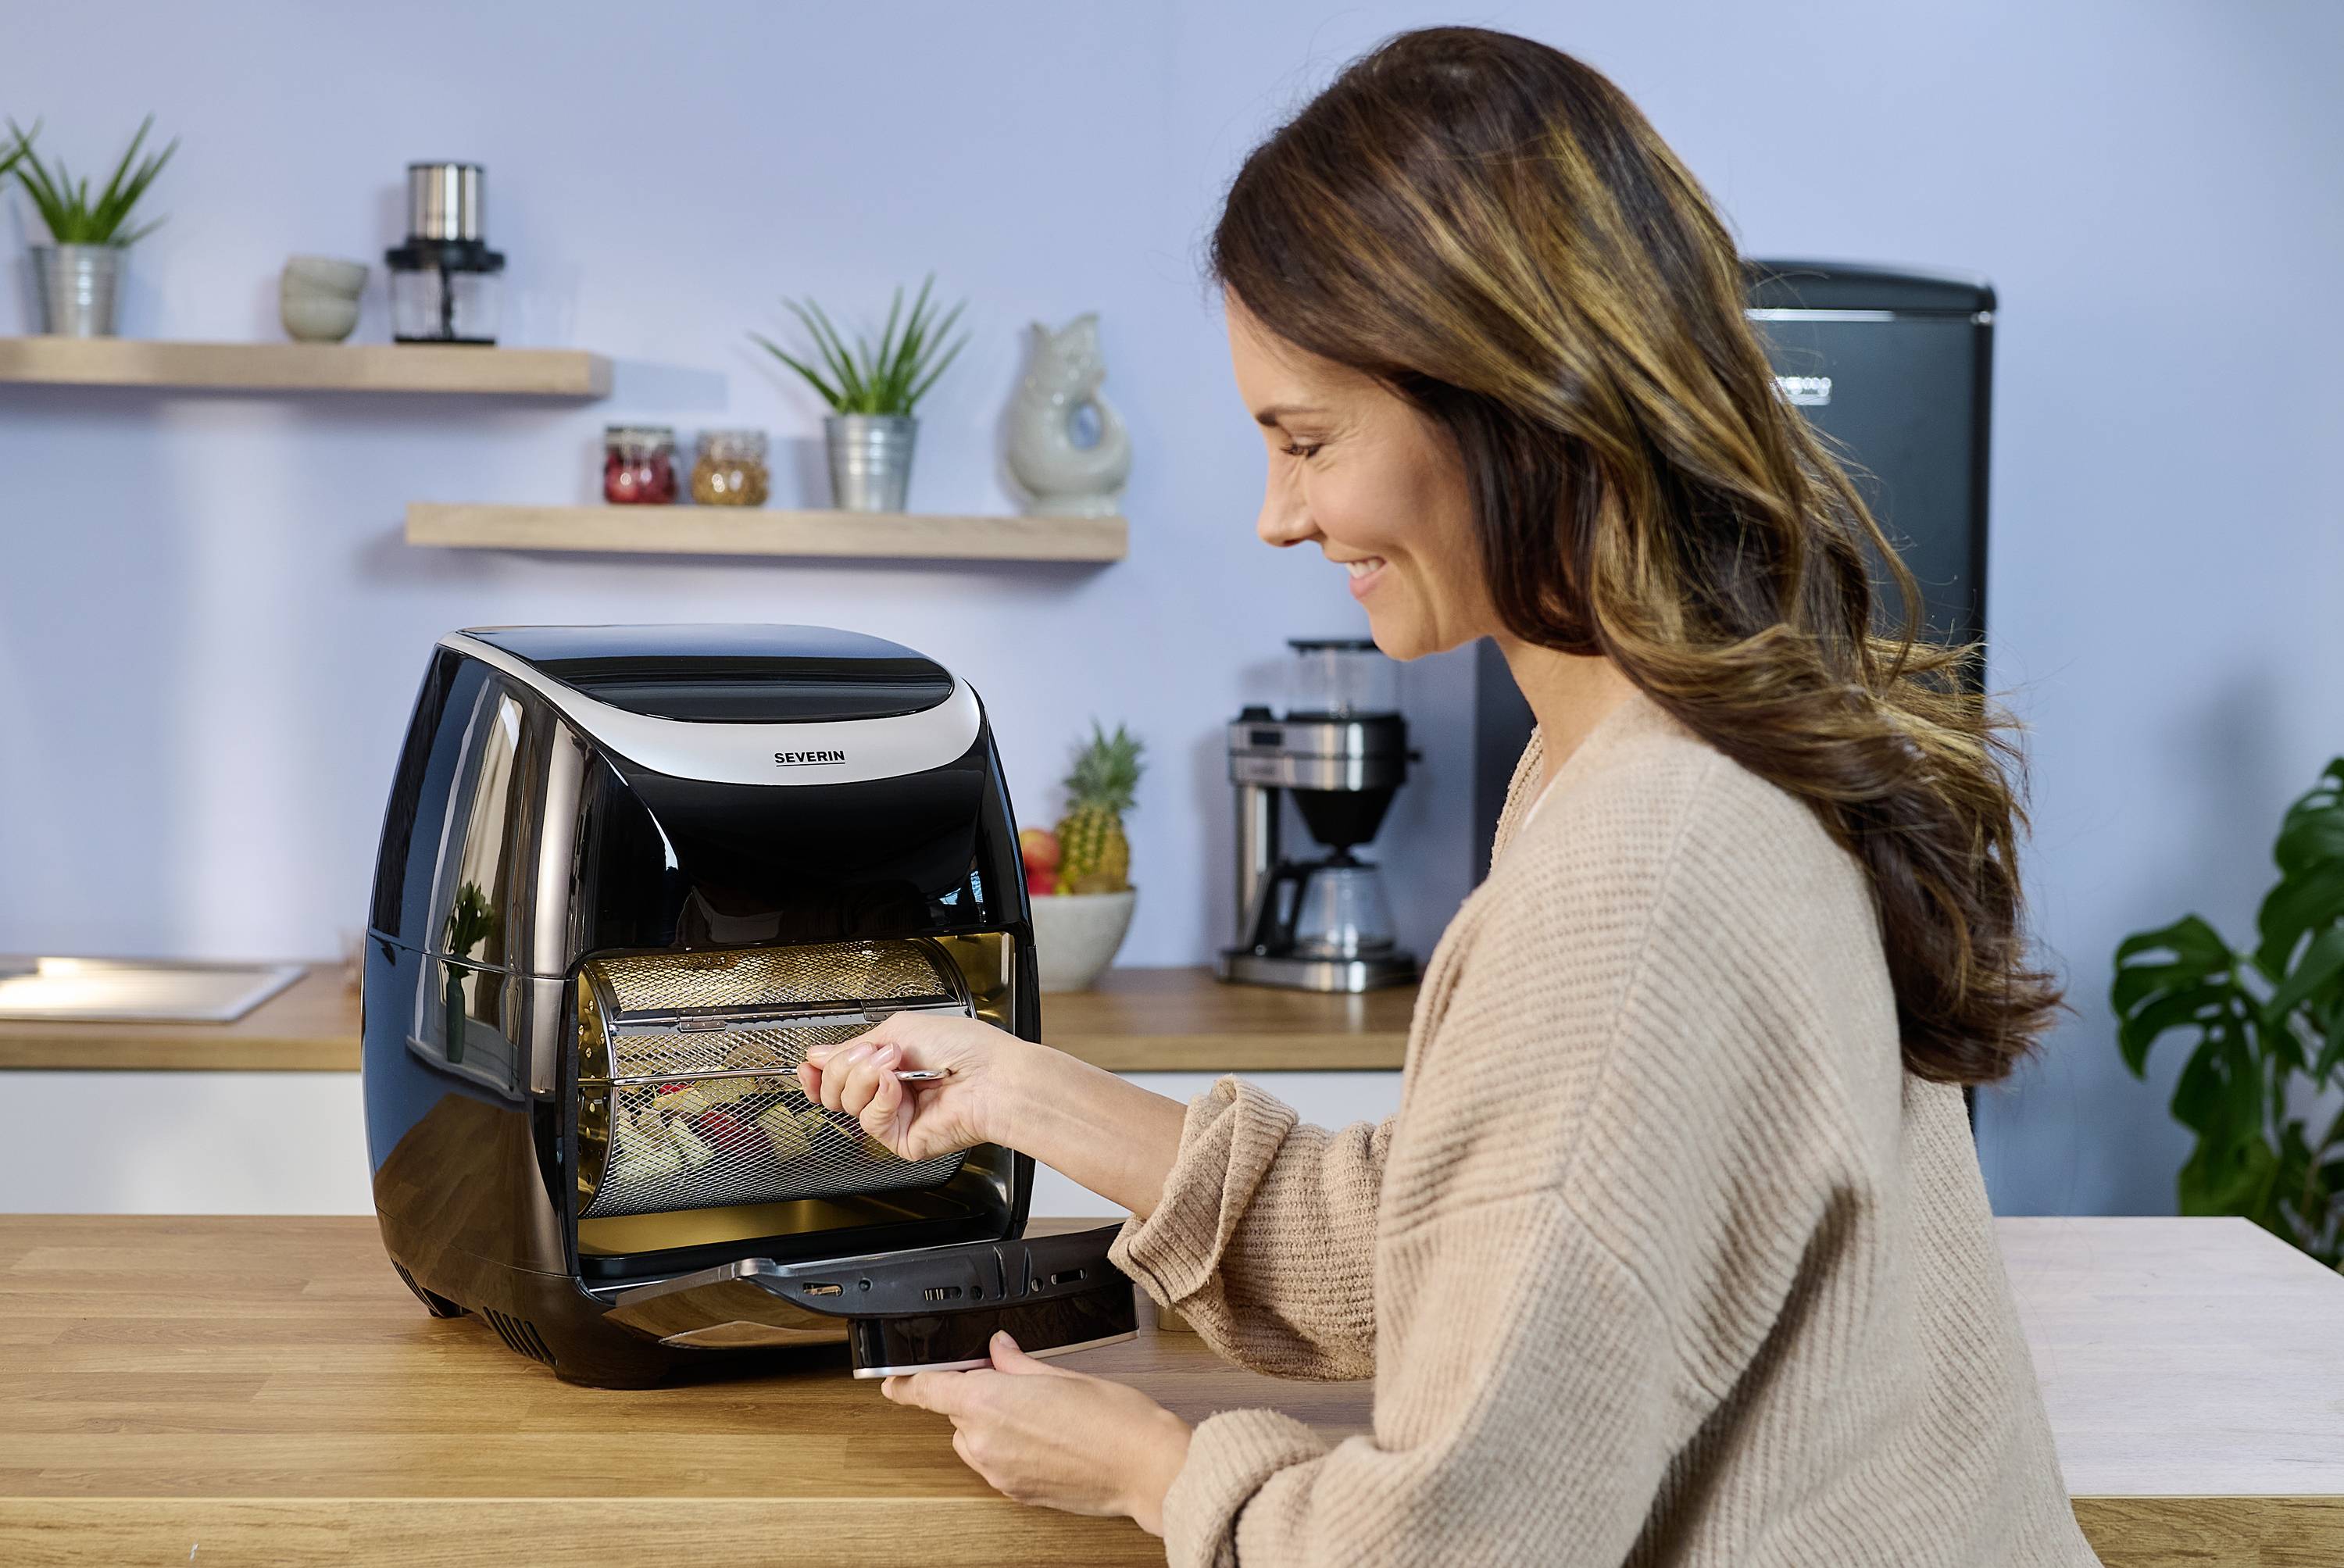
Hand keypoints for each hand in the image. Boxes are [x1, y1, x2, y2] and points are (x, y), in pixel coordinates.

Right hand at [797, 1012, 1025, 1162]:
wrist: (993, 1077)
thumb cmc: (965, 1048)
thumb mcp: (900, 1029)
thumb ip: (854, 1045)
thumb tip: (817, 1055)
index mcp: (890, 1064)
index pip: (840, 1073)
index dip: (820, 1070)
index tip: (810, 1063)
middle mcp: (890, 1092)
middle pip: (834, 1089)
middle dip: (846, 1066)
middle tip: (873, 1053)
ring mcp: (895, 1117)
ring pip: (846, 1104)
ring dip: (865, 1077)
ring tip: (893, 1064)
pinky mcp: (901, 1139)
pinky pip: (869, 1120)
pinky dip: (880, 1098)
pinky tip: (897, 1085)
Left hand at [883, 1331, 1191, 1535]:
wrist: (1143, 1467)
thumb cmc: (1112, 1419)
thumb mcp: (1060, 1373)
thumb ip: (1016, 1362)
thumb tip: (999, 1349)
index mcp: (988, 1402)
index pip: (928, 1390)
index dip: (905, 1383)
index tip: (891, 1381)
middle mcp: (985, 1442)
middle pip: (957, 1413)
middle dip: (979, 1397)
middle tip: (1020, 1386)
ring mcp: (998, 1472)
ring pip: (976, 1440)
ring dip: (994, 1426)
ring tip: (1042, 1416)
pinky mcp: (1015, 1493)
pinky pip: (996, 1464)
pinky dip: (1011, 1450)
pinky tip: (1047, 1440)